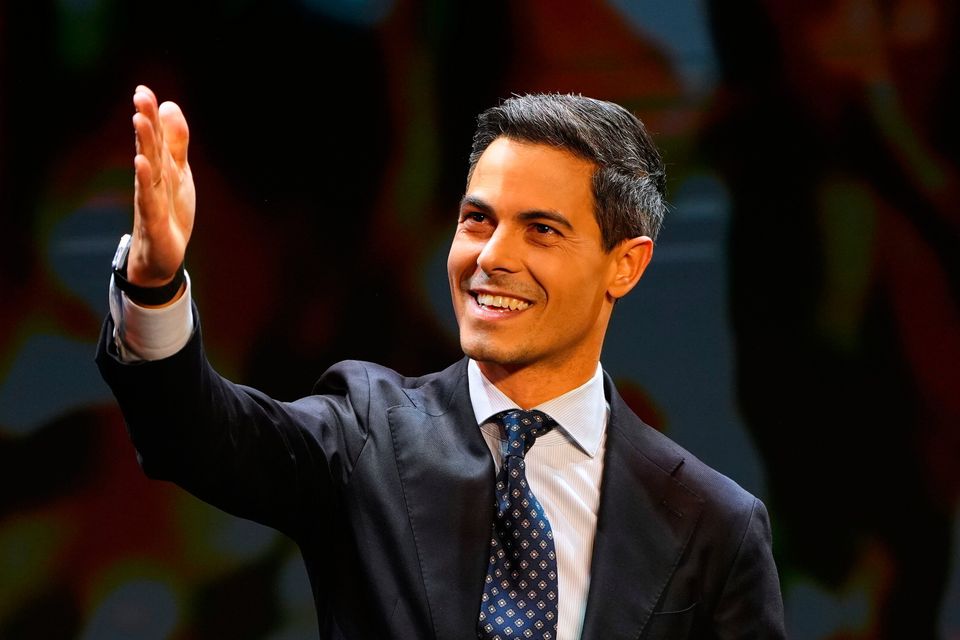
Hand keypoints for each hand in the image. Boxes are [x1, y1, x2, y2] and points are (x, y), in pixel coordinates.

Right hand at [128, 85, 194, 286]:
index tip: (143, 89)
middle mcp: (151, 180)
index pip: (154, 138)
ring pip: (148, 167)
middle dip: (146, 121)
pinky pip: (148, 197)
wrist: (162, 256)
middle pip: (149, 147)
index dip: (150, 115)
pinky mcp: (154, 220)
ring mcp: (150, 199)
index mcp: (159, 168)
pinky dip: (145, 180)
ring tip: (139, 118)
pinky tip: (141, 163)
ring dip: (144, 143)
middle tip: (140, 94)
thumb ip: (175, 143)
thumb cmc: (168, 211)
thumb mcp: (178, 173)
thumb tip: (170, 106)